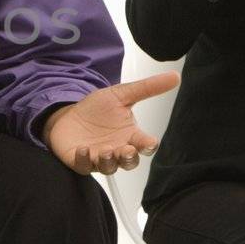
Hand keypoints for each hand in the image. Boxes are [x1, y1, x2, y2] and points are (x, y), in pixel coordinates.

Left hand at [43, 72, 179, 174]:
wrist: (69, 115)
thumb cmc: (97, 109)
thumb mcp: (122, 94)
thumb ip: (148, 88)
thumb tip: (175, 76)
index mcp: (130, 136)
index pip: (145, 144)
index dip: (148, 145)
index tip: (150, 142)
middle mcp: (117, 149)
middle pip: (129, 161)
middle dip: (129, 158)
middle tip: (127, 150)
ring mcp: (99, 157)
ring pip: (109, 167)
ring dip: (109, 160)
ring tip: (106, 150)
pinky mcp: (80, 161)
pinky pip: (84, 165)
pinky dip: (84, 159)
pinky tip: (83, 149)